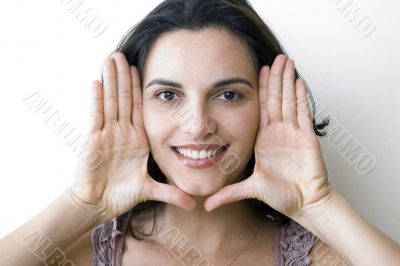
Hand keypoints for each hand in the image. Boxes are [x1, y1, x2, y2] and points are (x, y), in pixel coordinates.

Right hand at [71, 52, 195, 220]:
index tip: (141, 69)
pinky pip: (96, 116)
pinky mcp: (93, 140)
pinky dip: (97, 99)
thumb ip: (171, 194)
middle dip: (124, 76)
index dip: (139, 89)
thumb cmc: (122, 195)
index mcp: (137, 139)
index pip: (138, 108)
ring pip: (110, 101)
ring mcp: (107, 134)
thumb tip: (193, 204)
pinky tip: (97, 81)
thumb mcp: (150, 189)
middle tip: (123, 54)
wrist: (99, 205)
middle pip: (124, 98)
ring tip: (111, 58)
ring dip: (111, 80)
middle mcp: (122, 133)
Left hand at [204, 55, 333, 218]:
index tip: (259, 70)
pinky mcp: (308, 138)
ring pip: (290, 101)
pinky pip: (304, 113)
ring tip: (287, 61)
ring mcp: (294, 133)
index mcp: (265, 139)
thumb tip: (206, 205)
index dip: (262, 88)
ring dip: (288, 80)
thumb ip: (229, 194)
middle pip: (277, 99)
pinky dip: (302, 97)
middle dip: (276, 77)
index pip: (262, 108)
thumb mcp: (250, 189)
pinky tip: (300, 81)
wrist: (305, 204)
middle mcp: (279, 133)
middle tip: (276, 57)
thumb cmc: (282, 196)